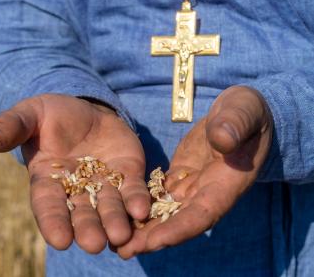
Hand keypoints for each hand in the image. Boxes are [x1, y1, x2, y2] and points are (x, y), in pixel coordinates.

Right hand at [0, 94, 150, 253]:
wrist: (86, 109)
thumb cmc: (51, 115)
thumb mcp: (29, 114)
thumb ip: (11, 126)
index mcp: (48, 180)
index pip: (48, 205)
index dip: (53, 222)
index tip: (59, 240)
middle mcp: (76, 188)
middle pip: (82, 213)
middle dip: (87, 228)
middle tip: (94, 244)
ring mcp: (104, 183)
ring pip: (109, 207)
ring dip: (115, 221)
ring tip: (120, 235)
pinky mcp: (127, 173)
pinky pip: (133, 190)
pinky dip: (136, 201)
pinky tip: (142, 211)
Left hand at [117, 86, 272, 258]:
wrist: (238, 113)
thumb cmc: (246, 111)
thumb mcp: (243, 112)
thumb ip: (234, 126)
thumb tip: (222, 140)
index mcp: (226, 183)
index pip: (203, 214)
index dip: (179, 229)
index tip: (154, 242)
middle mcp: (207, 192)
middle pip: (178, 222)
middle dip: (151, 238)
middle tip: (122, 250)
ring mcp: (191, 187)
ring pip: (165, 213)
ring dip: (142, 228)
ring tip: (115, 241)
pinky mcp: (178, 177)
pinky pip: (158, 196)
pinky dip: (140, 207)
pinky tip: (118, 214)